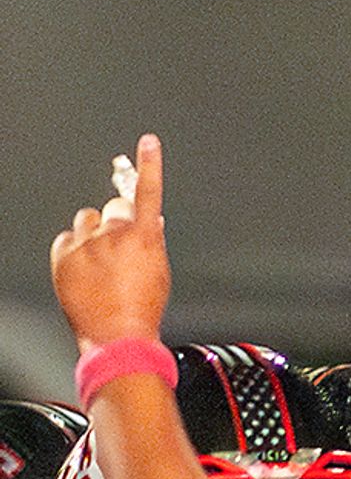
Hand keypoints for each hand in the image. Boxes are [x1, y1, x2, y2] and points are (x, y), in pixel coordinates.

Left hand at [49, 135, 170, 348]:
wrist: (117, 335)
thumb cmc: (143, 308)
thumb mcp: (159, 271)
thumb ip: (152, 241)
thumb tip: (149, 222)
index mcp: (143, 237)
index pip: (148, 192)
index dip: (150, 164)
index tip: (148, 142)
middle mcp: (113, 235)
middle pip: (113, 207)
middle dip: (117, 220)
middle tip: (118, 244)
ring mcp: (85, 245)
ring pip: (87, 220)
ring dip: (94, 232)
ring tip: (99, 259)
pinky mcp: (64, 256)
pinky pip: (66, 238)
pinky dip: (74, 248)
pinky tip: (83, 268)